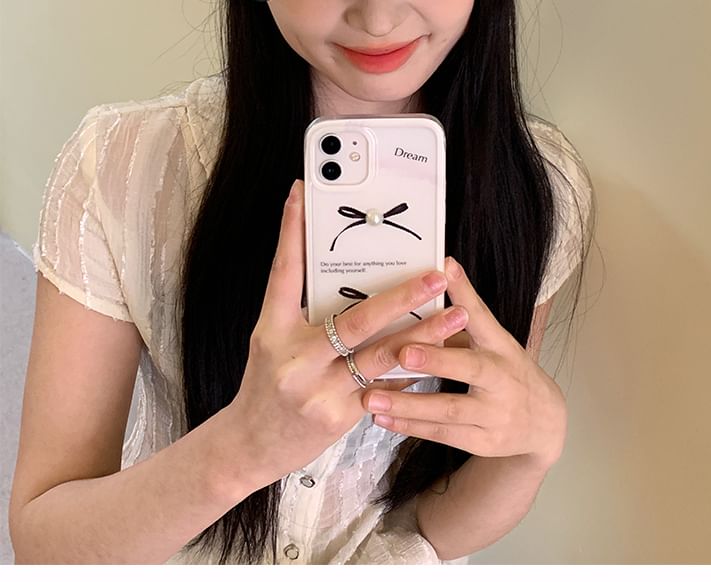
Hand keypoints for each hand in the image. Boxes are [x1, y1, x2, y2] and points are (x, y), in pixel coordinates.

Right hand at [229, 180, 467, 481]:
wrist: (249, 445)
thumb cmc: (264, 387)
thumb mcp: (271, 343)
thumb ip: (303, 315)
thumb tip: (344, 280)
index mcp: (271, 329)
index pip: (283, 272)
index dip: (292, 231)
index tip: (303, 193)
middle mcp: (294, 356)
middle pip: (354, 318)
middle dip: (401, 295)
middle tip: (436, 273)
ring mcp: (317, 388)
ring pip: (380, 355)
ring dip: (424, 333)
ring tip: (457, 316)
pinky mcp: (337, 415)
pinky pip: (383, 386)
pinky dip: (410, 369)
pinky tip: (438, 355)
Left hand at [360, 256, 567, 469]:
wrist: (544, 424)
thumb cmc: (507, 371)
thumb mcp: (493, 341)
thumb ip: (464, 315)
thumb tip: (437, 271)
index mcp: (502, 346)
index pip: (483, 316)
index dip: (464, 293)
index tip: (444, 270)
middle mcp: (501, 378)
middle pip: (469, 369)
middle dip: (436, 361)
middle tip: (402, 353)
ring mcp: (494, 413)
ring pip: (448, 409)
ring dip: (408, 404)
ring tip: (371, 399)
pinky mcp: (484, 441)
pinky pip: (443, 434)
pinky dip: (411, 426)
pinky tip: (383, 420)